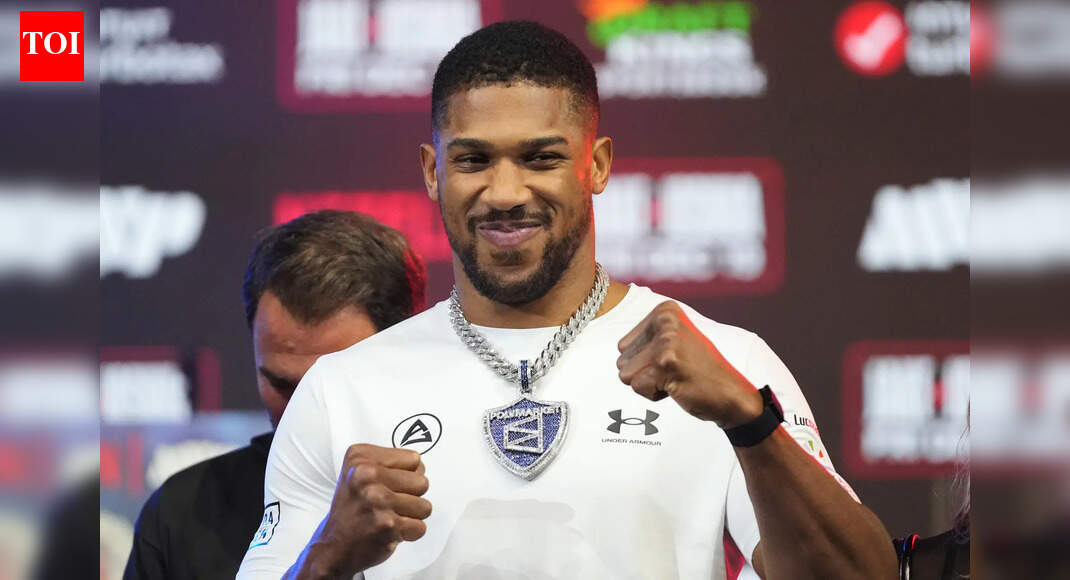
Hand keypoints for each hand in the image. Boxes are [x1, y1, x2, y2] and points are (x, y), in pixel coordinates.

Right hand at [308, 444, 430, 576]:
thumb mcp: (358, 472)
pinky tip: (389, 531)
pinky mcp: (387, 524)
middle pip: (422, 482)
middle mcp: (366, 476)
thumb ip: (389, 463)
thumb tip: (420, 465)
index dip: (407, 475)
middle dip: (411, 497)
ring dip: (411, 516)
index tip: (388, 485)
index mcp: (360, 458)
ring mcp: (377, 500)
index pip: (414, 459)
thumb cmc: (351, 511)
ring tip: (389, 517)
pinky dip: (409, 533)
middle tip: (388, 505)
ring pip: (424, 506)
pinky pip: (420, 527)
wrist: (333, 547)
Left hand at [616, 301, 763, 428]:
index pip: (623, 346)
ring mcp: (666, 341)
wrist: (730, 395)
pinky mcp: (666, 363)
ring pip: (626, 374)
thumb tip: (618, 346)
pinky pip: (637, 387)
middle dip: (644, 374)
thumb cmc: (698, 372)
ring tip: (675, 378)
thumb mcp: (674, 342)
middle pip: (622, 359)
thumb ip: (646, 339)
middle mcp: (665, 320)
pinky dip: (654, 395)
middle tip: (675, 372)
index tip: (672, 361)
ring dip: (648, 384)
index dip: (644, 362)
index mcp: (665, 311)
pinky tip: (678, 386)